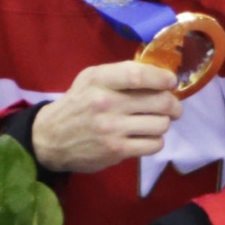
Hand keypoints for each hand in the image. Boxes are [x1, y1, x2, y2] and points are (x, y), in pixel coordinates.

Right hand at [29, 60, 181, 172]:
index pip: (138, 75)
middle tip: (173, 108)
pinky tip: (146, 137)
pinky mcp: (116, 150)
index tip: (171, 81)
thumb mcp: (90, 79)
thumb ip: (120, 74)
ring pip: (160, 124)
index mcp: (100, 80)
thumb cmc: (78, 104)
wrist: (51, 138)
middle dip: (173, 105)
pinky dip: (156, 141)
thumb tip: (159, 76)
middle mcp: (106, 102)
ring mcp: (112, 129)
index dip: (161, 78)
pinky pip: (154, 145)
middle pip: (159, 102)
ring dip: (163, 124)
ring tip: (154, 123)